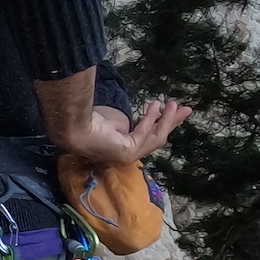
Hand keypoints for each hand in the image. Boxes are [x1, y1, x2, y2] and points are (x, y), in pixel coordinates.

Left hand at [63, 98, 192, 166]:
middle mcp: (126, 156)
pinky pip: (146, 134)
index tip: (170, 109)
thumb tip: (138, 121)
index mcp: (122, 148)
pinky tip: (156, 105)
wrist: (73, 125)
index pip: (147, 137)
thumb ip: (128, 124)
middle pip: (156, 139)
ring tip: (174, 104)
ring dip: (167, 120)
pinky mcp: (127, 152)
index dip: (161, 123)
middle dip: (172, 122)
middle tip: (186, 109)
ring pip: (155, 137)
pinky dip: (153, 119)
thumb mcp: (114, 121)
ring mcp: (127, 156)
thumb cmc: (87, 121)